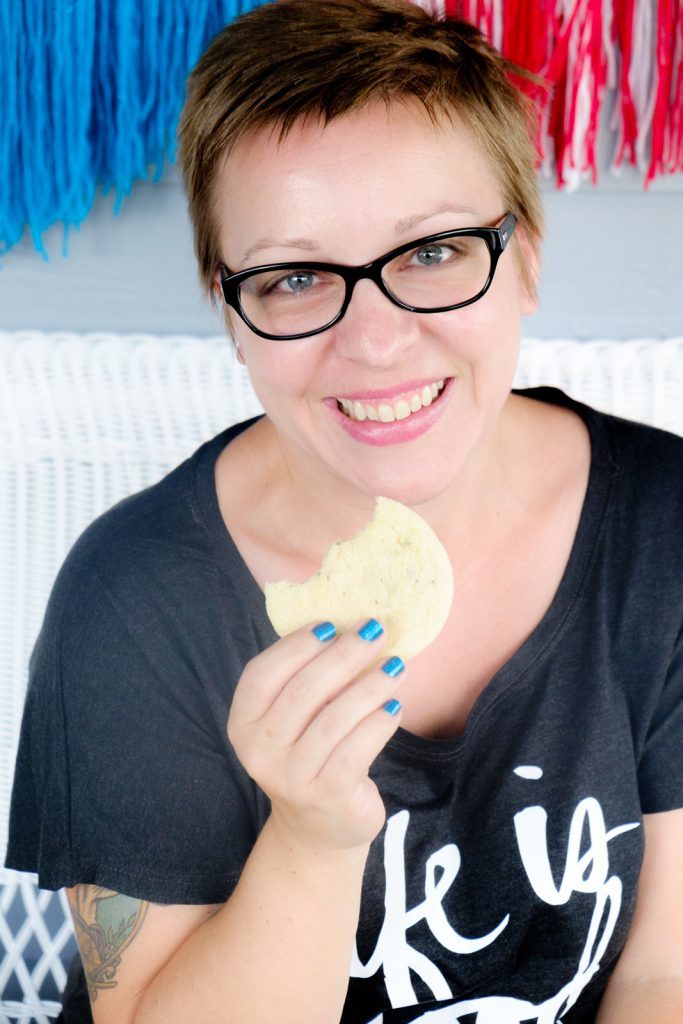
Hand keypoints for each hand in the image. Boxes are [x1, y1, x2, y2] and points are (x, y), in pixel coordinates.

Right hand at [228, 619, 404, 855]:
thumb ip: (308, 679)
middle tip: (376, 630)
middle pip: (303, 691)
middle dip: (344, 655)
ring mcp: (291, 777)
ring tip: (396, 666)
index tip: (331, 624)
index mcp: (244, 722)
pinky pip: (357, 749)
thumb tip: (350, 627)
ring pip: (334, 719)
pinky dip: (378, 723)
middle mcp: (260, 751)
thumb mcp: (295, 720)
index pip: (262, 674)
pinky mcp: (327, 796)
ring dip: (370, 686)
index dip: (296, 646)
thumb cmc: (310, 755)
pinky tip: (395, 707)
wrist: (319, 829)